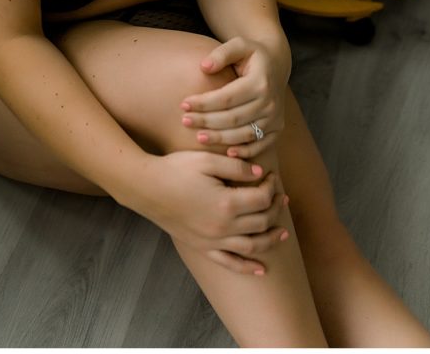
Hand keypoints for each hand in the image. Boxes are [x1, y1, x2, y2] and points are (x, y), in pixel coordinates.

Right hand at [133, 150, 288, 273]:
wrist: (146, 187)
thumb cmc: (175, 169)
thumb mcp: (207, 160)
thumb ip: (236, 166)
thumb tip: (260, 172)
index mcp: (227, 203)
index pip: (262, 198)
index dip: (272, 187)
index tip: (271, 176)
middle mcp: (223, 226)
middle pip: (261, 222)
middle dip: (275, 210)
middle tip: (281, 199)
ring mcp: (213, 240)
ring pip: (252, 246)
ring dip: (270, 240)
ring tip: (283, 233)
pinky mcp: (202, 247)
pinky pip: (230, 263)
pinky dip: (247, 267)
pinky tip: (261, 270)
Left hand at [180, 37, 286, 156]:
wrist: (276, 65)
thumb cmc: (251, 54)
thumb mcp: (239, 45)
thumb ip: (221, 53)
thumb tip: (203, 66)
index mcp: (260, 82)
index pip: (227, 97)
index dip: (204, 103)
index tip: (183, 103)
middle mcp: (270, 102)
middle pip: (233, 118)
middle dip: (207, 122)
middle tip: (185, 121)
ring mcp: (275, 118)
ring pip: (244, 134)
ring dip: (220, 139)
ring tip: (198, 137)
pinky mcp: (276, 129)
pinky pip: (261, 145)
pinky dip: (244, 152)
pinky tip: (226, 153)